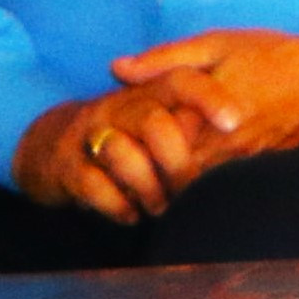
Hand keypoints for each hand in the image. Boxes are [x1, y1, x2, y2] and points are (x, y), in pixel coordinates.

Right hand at [12, 86, 227, 221]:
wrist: (52, 147)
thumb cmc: (129, 130)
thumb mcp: (163, 109)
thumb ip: (201, 112)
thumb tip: (246, 120)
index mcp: (148, 91)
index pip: (180, 82)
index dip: (208, 98)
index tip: (235, 121)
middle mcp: (118, 108)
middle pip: (152, 123)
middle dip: (177, 161)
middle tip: (193, 189)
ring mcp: (90, 135)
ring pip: (119, 152)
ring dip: (147, 186)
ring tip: (163, 208)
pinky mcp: (67, 167)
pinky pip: (91, 183)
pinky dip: (116, 203)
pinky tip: (133, 217)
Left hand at [106, 29, 298, 171]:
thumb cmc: (278, 56)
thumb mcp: (220, 44)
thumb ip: (166, 58)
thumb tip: (118, 68)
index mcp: (203, 111)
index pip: (148, 135)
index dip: (123, 135)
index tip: (109, 126)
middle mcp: (217, 144)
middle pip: (160, 168)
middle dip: (136, 164)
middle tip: (116, 153)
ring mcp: (235, 161)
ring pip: (183, 182)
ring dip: (160, 175)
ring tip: (141, 162)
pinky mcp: (248, 169)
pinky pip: (208, 183)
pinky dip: (187, 179)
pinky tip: (178, 166)